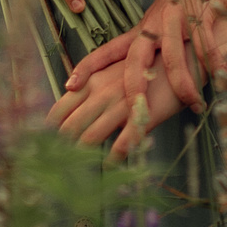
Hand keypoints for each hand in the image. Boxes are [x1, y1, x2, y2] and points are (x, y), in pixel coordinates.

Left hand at [48, 37, 193, 155]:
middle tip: (58, 162)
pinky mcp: (142, 115)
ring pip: (92, 136)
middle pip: (72, 125)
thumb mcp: (114, 70)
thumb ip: (92, 85)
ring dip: (83, 155)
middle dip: (62, 146)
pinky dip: (115, 156)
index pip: (61, 107)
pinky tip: (110, 164)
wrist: (182, 58)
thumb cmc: (146, 65)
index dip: (50, 128)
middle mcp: (102, 91)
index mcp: (93, 79)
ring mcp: (121, 103)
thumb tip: (71, 104)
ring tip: (78, 169)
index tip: (45, 143)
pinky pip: (124, 142)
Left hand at [75, 0, 226, 122]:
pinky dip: (214, 60)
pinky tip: (222, 75)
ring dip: (183, 82)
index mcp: (141, 30)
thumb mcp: (162, 23)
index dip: (88, 67)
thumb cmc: (186, 0)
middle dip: (135, 88)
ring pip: (173, 56)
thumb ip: (152, 48)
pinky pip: (205, 42)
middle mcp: (154, 24)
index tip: (69, 85)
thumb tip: (142, 80)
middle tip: (137, 114)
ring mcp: (176, 18)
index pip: (109, 50)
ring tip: (192, 102)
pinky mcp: (200, 12)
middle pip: (137, 59)